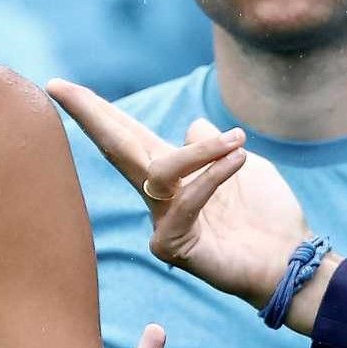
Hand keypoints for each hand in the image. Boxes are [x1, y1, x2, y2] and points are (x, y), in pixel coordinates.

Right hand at [49, 79, 312, 307]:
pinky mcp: (173, 246)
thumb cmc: (267, 217)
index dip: (98, 110)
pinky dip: (212, 176)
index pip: (128, 134)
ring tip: (237, 139)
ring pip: (159, 171)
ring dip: (199, 151)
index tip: (58, 85)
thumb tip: (194, 126)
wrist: (289, 262)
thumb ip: (215, 145)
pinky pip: (187, 200)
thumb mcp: (244, 165)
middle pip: (118, 148)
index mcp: (172, 173)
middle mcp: (160, 195)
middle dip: (91, 115)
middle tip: (58, 87)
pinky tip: (237, 158)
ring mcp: (162, 222)